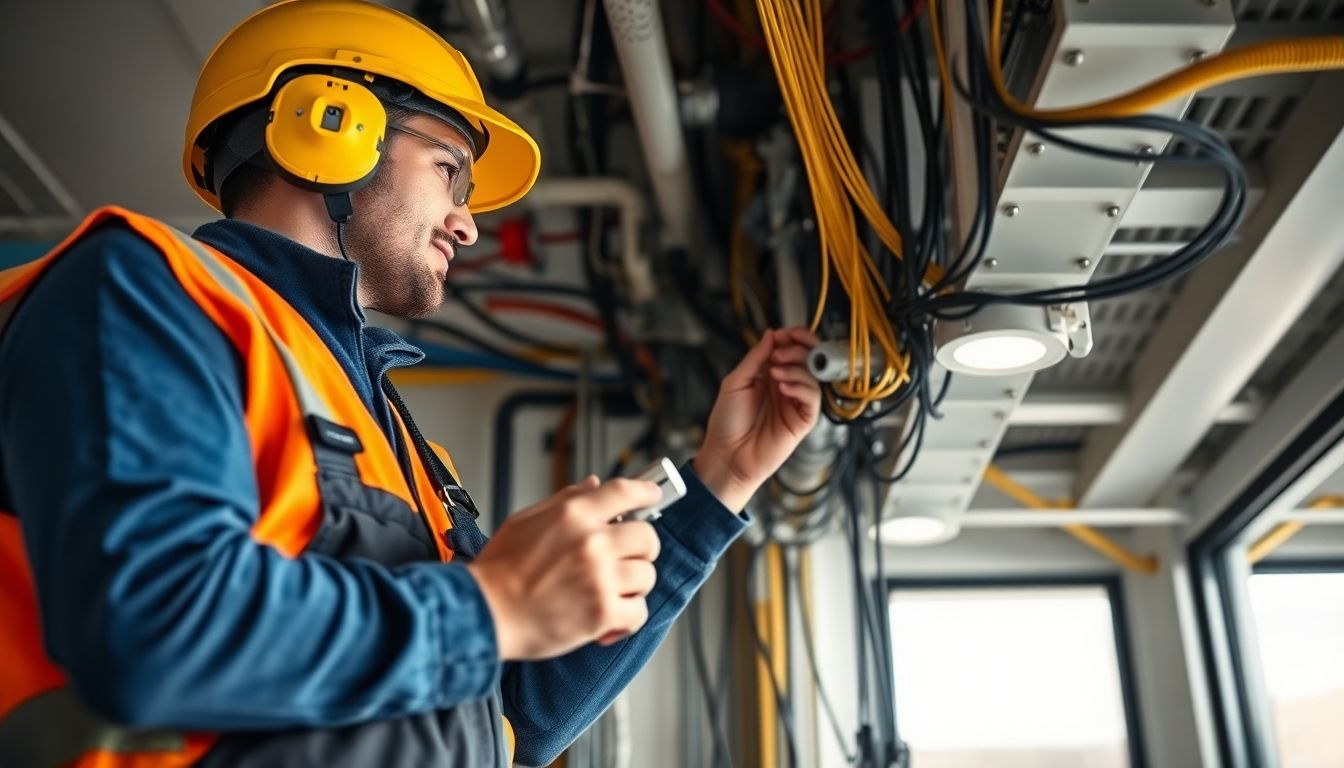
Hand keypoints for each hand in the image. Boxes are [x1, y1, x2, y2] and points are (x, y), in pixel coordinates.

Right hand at [465, 476, 662, 660]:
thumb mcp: (525, 521)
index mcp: (572, 515)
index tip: (652, 496)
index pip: (624, 491)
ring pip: (647, 575)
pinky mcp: (601, 613)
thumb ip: (565, 501)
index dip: (645, 492)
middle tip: (626, 560)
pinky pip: (639, 612)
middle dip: (641, 549)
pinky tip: (609, 621)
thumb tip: (594, 485)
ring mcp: (599, 578)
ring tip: (610, 593)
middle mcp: (591, 542)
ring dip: (633, 586)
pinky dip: (628, 619)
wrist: (482, 613)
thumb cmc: (498, 572)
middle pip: (648, 536)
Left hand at [693, 327, 821, 511]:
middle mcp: (786, 387)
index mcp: (770, 376)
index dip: (794, 338)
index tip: (788, 332)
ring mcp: (795, 404)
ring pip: (812, 376)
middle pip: (807, 359)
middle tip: (780, 353)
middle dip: (798, 349)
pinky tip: (783, 388)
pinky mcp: (802, 421)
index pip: (792, 350)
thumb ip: (755, 358)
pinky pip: (813, 398)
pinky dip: (801, 387)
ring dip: (796, 368)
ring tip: (776, 372)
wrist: (726, 455)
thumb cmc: (727, 423)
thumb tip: (772, 334)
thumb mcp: (735, 382)